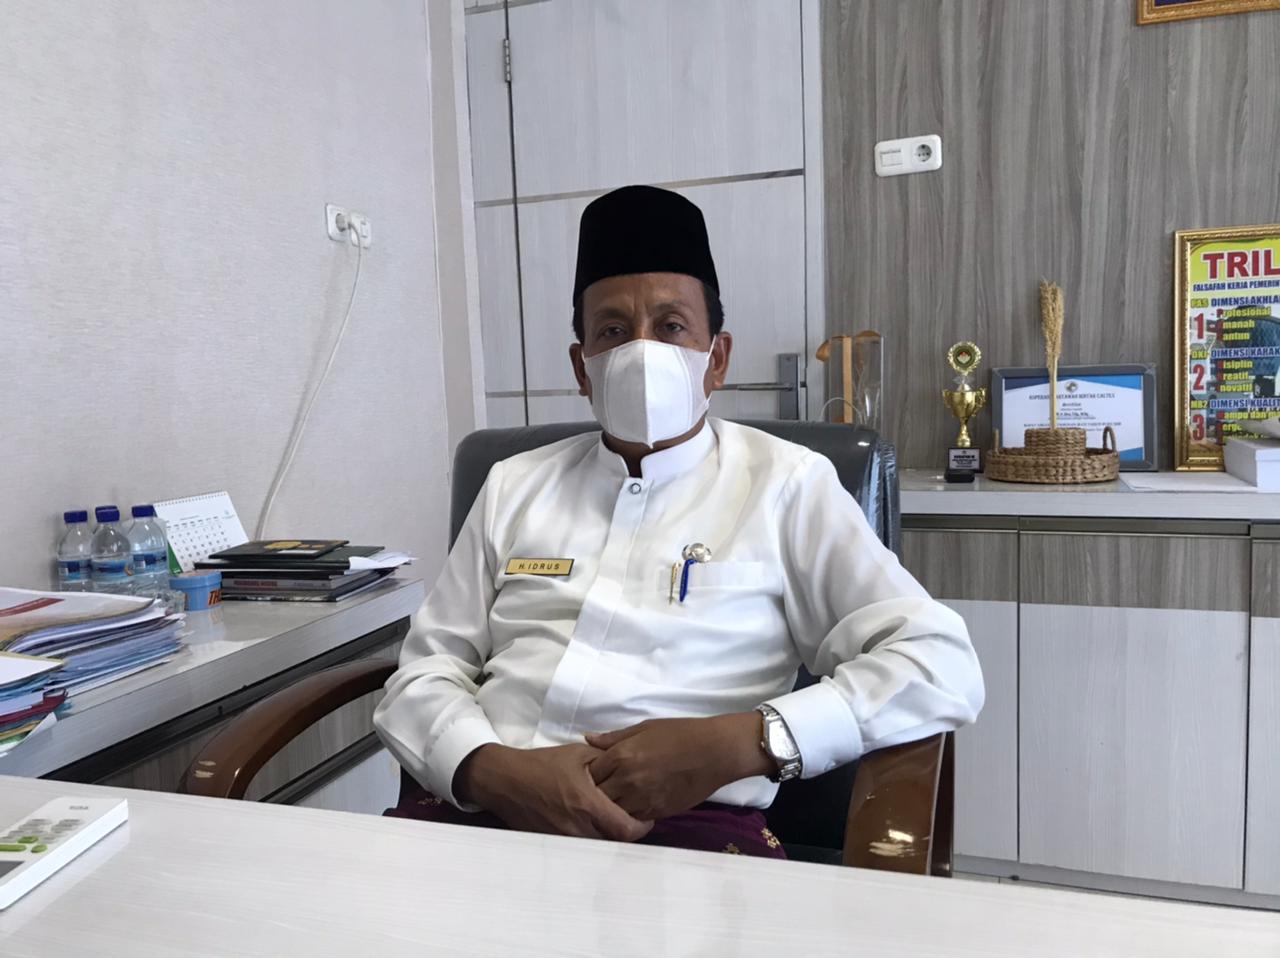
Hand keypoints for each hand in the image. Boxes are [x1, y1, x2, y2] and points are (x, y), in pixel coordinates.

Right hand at [454, 743, 652, 841]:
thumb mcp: (579, 754)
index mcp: (586, 803)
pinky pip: (581, 848)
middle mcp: (576, 826)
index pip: (624, 829)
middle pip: (614, 843)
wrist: (506, 781)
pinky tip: (593, 826)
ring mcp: (563, 839)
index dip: (641, 827)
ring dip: (609, 837)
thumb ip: (607, 761)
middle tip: (634, 819)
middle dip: (626, 833)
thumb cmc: (543, 764)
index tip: (646, 818)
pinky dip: (591, 839)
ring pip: (598, 847)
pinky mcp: (553, 843)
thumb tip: (631, 766)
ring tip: (614, 822)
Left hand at [585, 713, 775, 820]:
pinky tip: (632, 807)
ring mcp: (642, 799)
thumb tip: (588, 738)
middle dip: (594, 795)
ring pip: (613, 813)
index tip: (591, 774)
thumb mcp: (645, 728)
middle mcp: (627, 780)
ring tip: (613, 802)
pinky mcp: (657, 812)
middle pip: (597, 797)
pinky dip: (629, 815)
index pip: (589, 774)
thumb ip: (614, 737)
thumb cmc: (680, 733)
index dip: (587, 776)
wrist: (714, 752)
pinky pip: (633, 819)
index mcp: (621, 755)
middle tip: (598, 791)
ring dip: (610, 809)